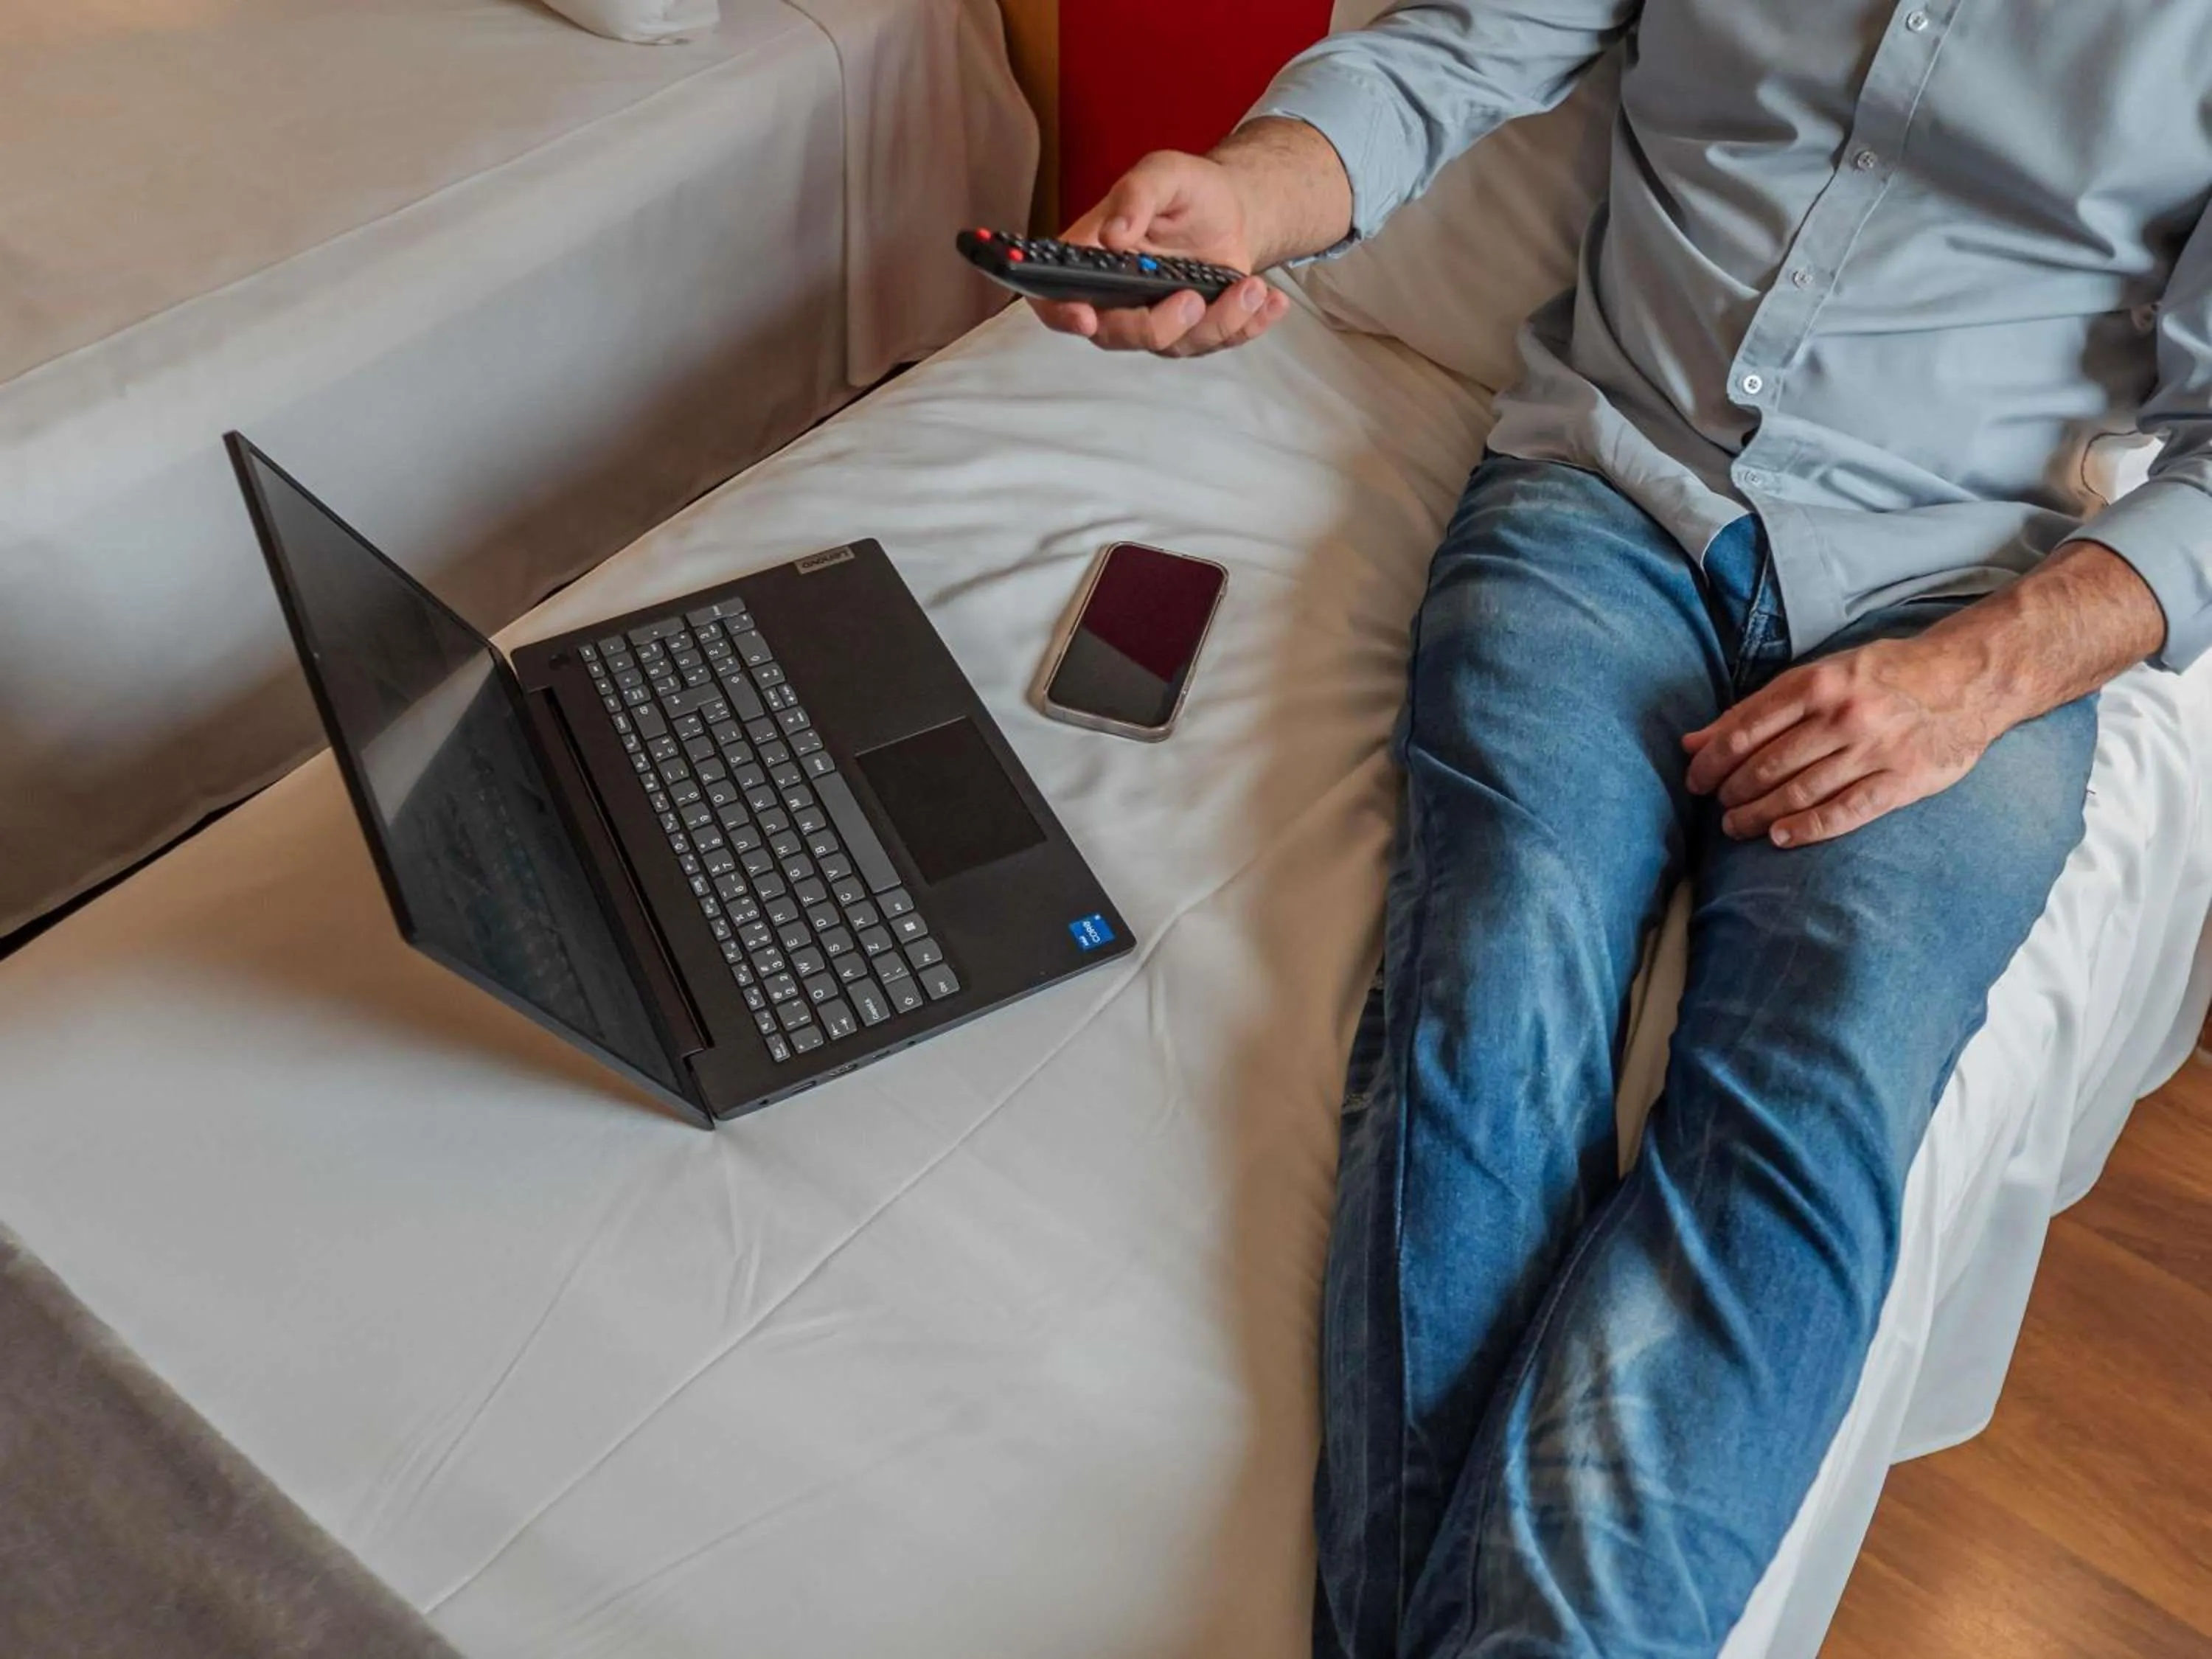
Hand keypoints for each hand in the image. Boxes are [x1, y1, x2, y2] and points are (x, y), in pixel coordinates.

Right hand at [1030, 149, 1291, 357]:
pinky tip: (1271, 302)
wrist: (1234, 207)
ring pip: (1174, 346)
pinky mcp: (1193, 331)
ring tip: (1250, 287)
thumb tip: (1113, 233)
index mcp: (1091, 258)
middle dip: (1157, 326)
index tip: (1085, 315)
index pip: (1056, 298)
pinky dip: (1248, 326)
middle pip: (1117, 336)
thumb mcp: (1163, 173)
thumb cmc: (1188, 188)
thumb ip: (1137, 195)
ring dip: (1218, 322)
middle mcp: (1116, 298)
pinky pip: (1215, 343)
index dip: (1061, 314)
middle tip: (1192, 300)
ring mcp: (1154, 319)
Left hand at [1683, 636, 1996, 847]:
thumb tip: (1694, 741)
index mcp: (1818, 682)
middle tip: (1719, 806)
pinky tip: (1780, 838)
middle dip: (1732, 792)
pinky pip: (1844, 812)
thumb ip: (1758, 708)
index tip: (1696, 780)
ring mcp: (1874, 749)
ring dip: (1758, 815)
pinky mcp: (1903, 780)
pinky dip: (1806, 828)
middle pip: (1767, 766)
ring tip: (1736, 827)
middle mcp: (1843, 715)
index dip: (1712, 761)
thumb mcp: (1821, 675)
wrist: (1968, 678)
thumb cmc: (1882, 677)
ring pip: (1798, 792)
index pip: (1745, 730)